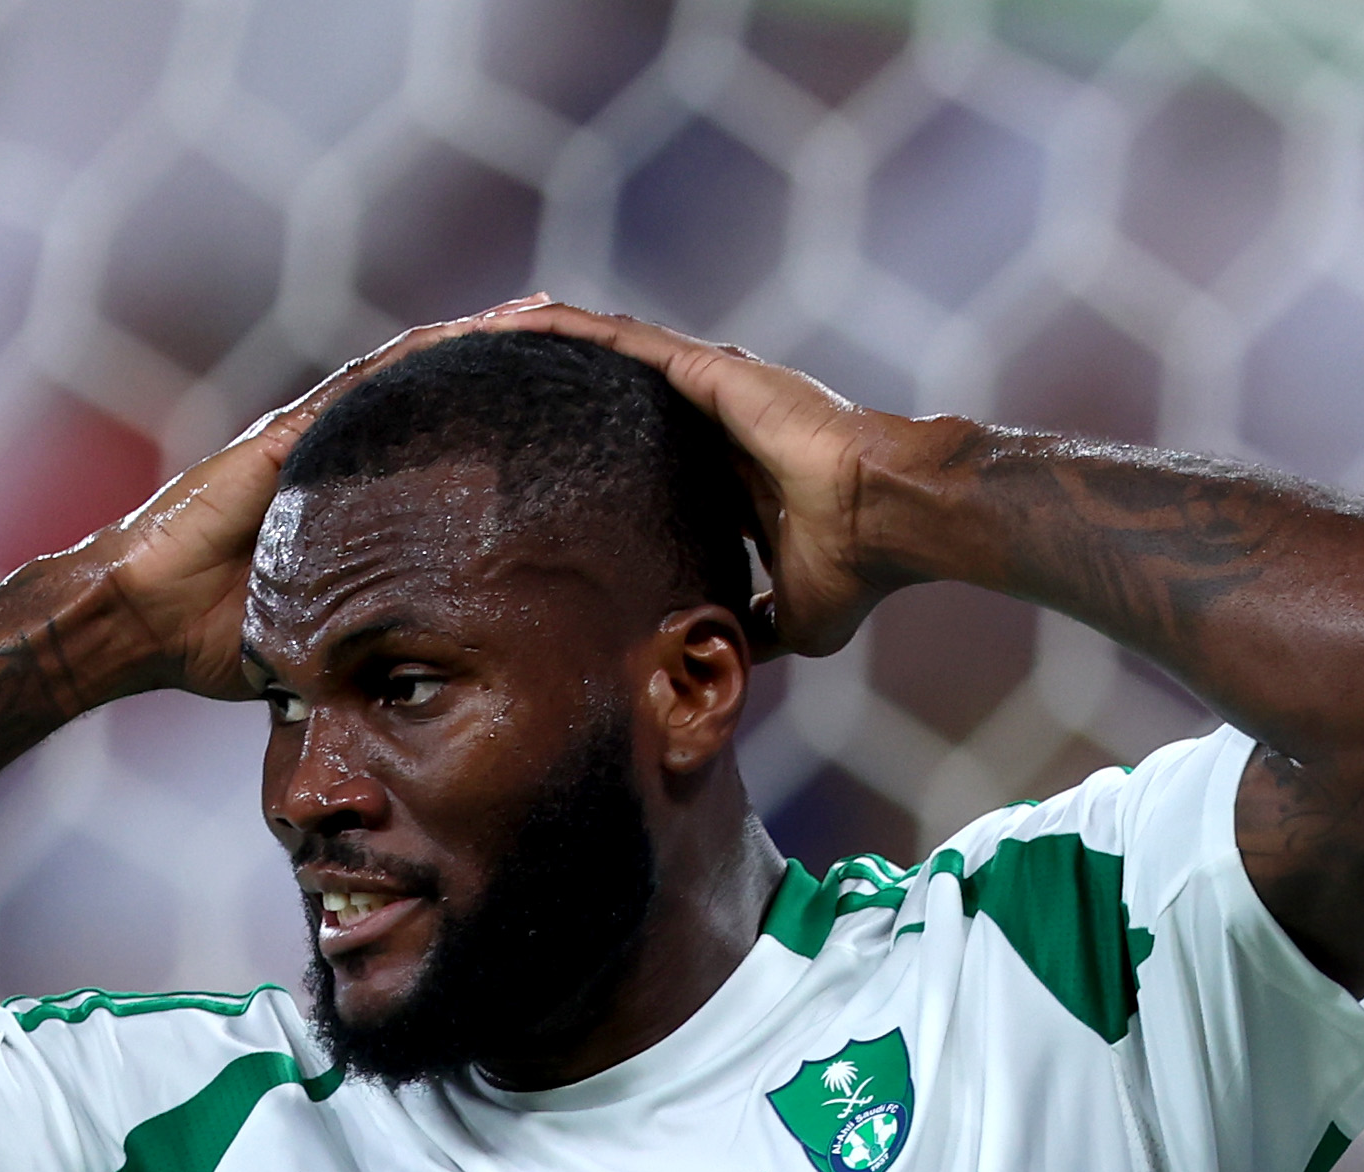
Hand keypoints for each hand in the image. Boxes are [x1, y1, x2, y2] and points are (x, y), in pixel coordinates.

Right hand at [75, 296, 559, 700]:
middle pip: (438, 394)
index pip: (442, 450)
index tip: (572, 415)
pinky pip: (370, 379)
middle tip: (587, 345)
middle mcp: (337, 452)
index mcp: (352, 499)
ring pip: (414, 370)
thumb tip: (447, 681)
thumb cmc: (220, 641)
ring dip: (482, 340)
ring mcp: (312, 434)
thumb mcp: (328, 637)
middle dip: (509, 366)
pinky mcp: (290, 432)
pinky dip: (428, 352)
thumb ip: (382, 637)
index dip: (502, 426)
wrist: (142, 621)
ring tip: (555, 317)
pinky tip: (482, 329)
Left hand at [479, 302, 911, 657]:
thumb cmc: (857, 567)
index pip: (634, 450)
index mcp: (722, 467)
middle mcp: (709, 416)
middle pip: (606, 391)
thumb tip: (721, 659)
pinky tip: (509, 320)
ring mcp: (707, 385)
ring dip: (541, 344)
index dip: (584, 450)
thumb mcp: (792, 616)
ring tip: (474, 336)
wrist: (889, 520)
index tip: (531, 464)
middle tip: (480, 386)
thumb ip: (751, 624)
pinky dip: (563, 328)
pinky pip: (616, 338)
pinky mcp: (704, 369)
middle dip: (548, 385)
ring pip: (603, 352)